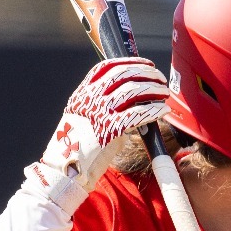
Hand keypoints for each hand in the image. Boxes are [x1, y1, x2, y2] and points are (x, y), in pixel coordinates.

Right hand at [25, 58, 169, 202]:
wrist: (66, 169)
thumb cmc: (80, 146)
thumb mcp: (85, 117)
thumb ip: (103, 105)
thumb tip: (133, 98)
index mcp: (83, 93)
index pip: (107, 67)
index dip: (129, 62)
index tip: (145, 64)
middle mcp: (90, 99)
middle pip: (123, 74)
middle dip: (146, 73)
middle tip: (159, 77)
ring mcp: (99, 113)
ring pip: (133, 91)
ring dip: (153, 89)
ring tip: (164, 92)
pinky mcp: (109, 129)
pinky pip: (138, 114)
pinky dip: (154, 110)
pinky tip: (162, 110)